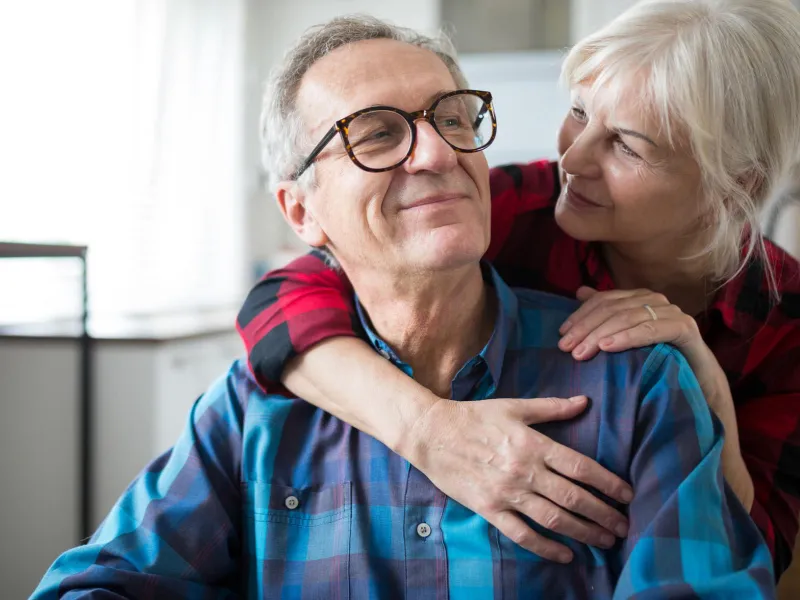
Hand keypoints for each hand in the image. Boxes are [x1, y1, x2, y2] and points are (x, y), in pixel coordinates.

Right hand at [403, 396, 632, 563]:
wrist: (431, 434)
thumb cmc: (474, 416)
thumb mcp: (514, 406)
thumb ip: (552, 407)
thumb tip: (585, 402)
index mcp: (533, 444)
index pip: (580, 467)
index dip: (608, 483)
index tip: (627, 495)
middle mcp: (524, 471)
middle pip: (574, 498)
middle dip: (603, 515)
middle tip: (624, 526)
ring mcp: (507, 493)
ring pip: (554, 519)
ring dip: (584, 533)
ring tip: (605, 541)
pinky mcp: (489, 509)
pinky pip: (522, 534)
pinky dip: (546, 547)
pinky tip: (565, 555)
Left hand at [558, 287, 706, 363]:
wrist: (699, 380)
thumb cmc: (659, 358)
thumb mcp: (627, 337)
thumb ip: (606, 312)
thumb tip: (580, 291)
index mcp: (639, 298)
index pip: (603, 300)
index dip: (580, 315)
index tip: (562, 335)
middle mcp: (655, 300)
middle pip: (612, 309)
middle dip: (586, 328)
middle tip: (567, 348)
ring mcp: (671, 312)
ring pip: (628, 318)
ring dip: (601, 334)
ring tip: (582, 352)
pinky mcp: (684, 328)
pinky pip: (650, 330)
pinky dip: (627, 337)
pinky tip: (608, 347)